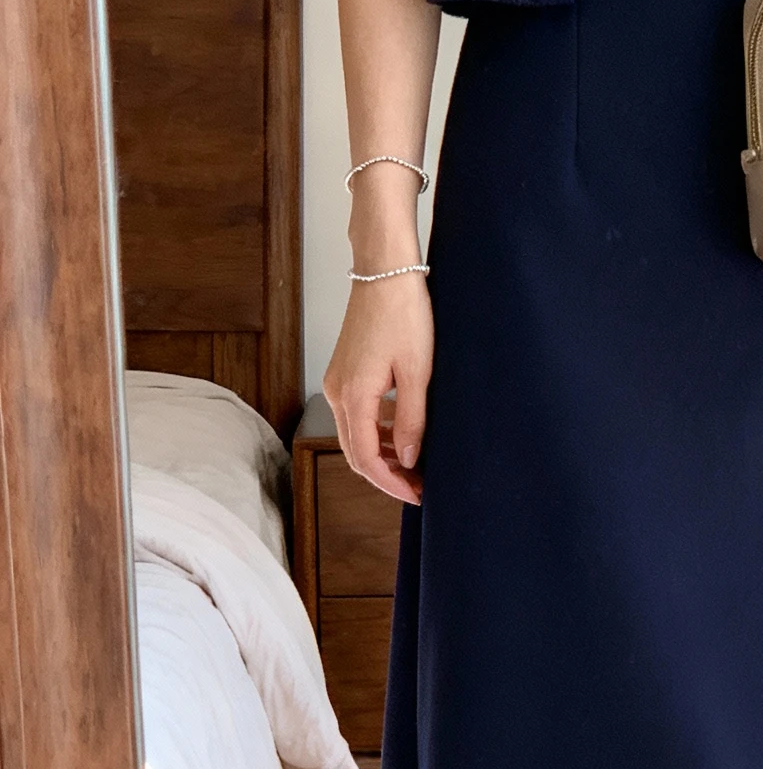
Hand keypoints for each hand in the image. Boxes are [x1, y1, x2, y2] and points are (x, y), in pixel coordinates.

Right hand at [322, 274, 432, 506]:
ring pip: (356, 434)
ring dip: (384, 453)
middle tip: (418, 488)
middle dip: (387, 475)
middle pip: (356, 452)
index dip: (391, 484)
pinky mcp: (345, 371)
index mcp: (353, 396)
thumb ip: (412, 420)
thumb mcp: (418, 372)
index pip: (366, 459)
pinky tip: (404, 432)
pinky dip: (379, 430)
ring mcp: (338, 382)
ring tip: (417, 464)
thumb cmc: (403, 314)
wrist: (385, 272)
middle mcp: (337, 392)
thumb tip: (410, 459)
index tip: (416, 496)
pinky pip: (358, 413)